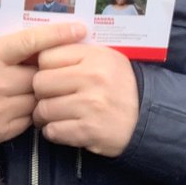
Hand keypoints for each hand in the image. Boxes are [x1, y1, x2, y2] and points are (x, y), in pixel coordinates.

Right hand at [0, 22, 87, 144]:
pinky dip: (29, 113)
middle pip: (40, 74)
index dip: (56, 35)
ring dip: (39, 94)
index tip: (79, 30)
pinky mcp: (0, 129)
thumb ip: (6, 51)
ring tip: (27, 90)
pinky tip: (18, 107)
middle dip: (46, 73)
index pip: (30, 42)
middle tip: (50, 70)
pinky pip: (29, 119)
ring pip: (38, 98)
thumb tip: (44, 46)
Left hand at [32, 42, 138, 156]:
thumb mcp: (105, 59)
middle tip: (48, 98)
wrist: (148, 118)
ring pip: (43, 109)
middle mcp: (93, 78)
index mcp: (95, 56)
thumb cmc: (119, 87)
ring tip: (54, 115)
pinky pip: (53, 131)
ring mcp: (91, 105)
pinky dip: (53, 132)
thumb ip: (75, 53)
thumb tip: (37, 52)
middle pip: (40, 82)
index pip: (46, 56)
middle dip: (41, 93)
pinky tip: (63, 128)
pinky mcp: (90, 130)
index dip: (43, 68)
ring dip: (44, 116)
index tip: (51, 76)